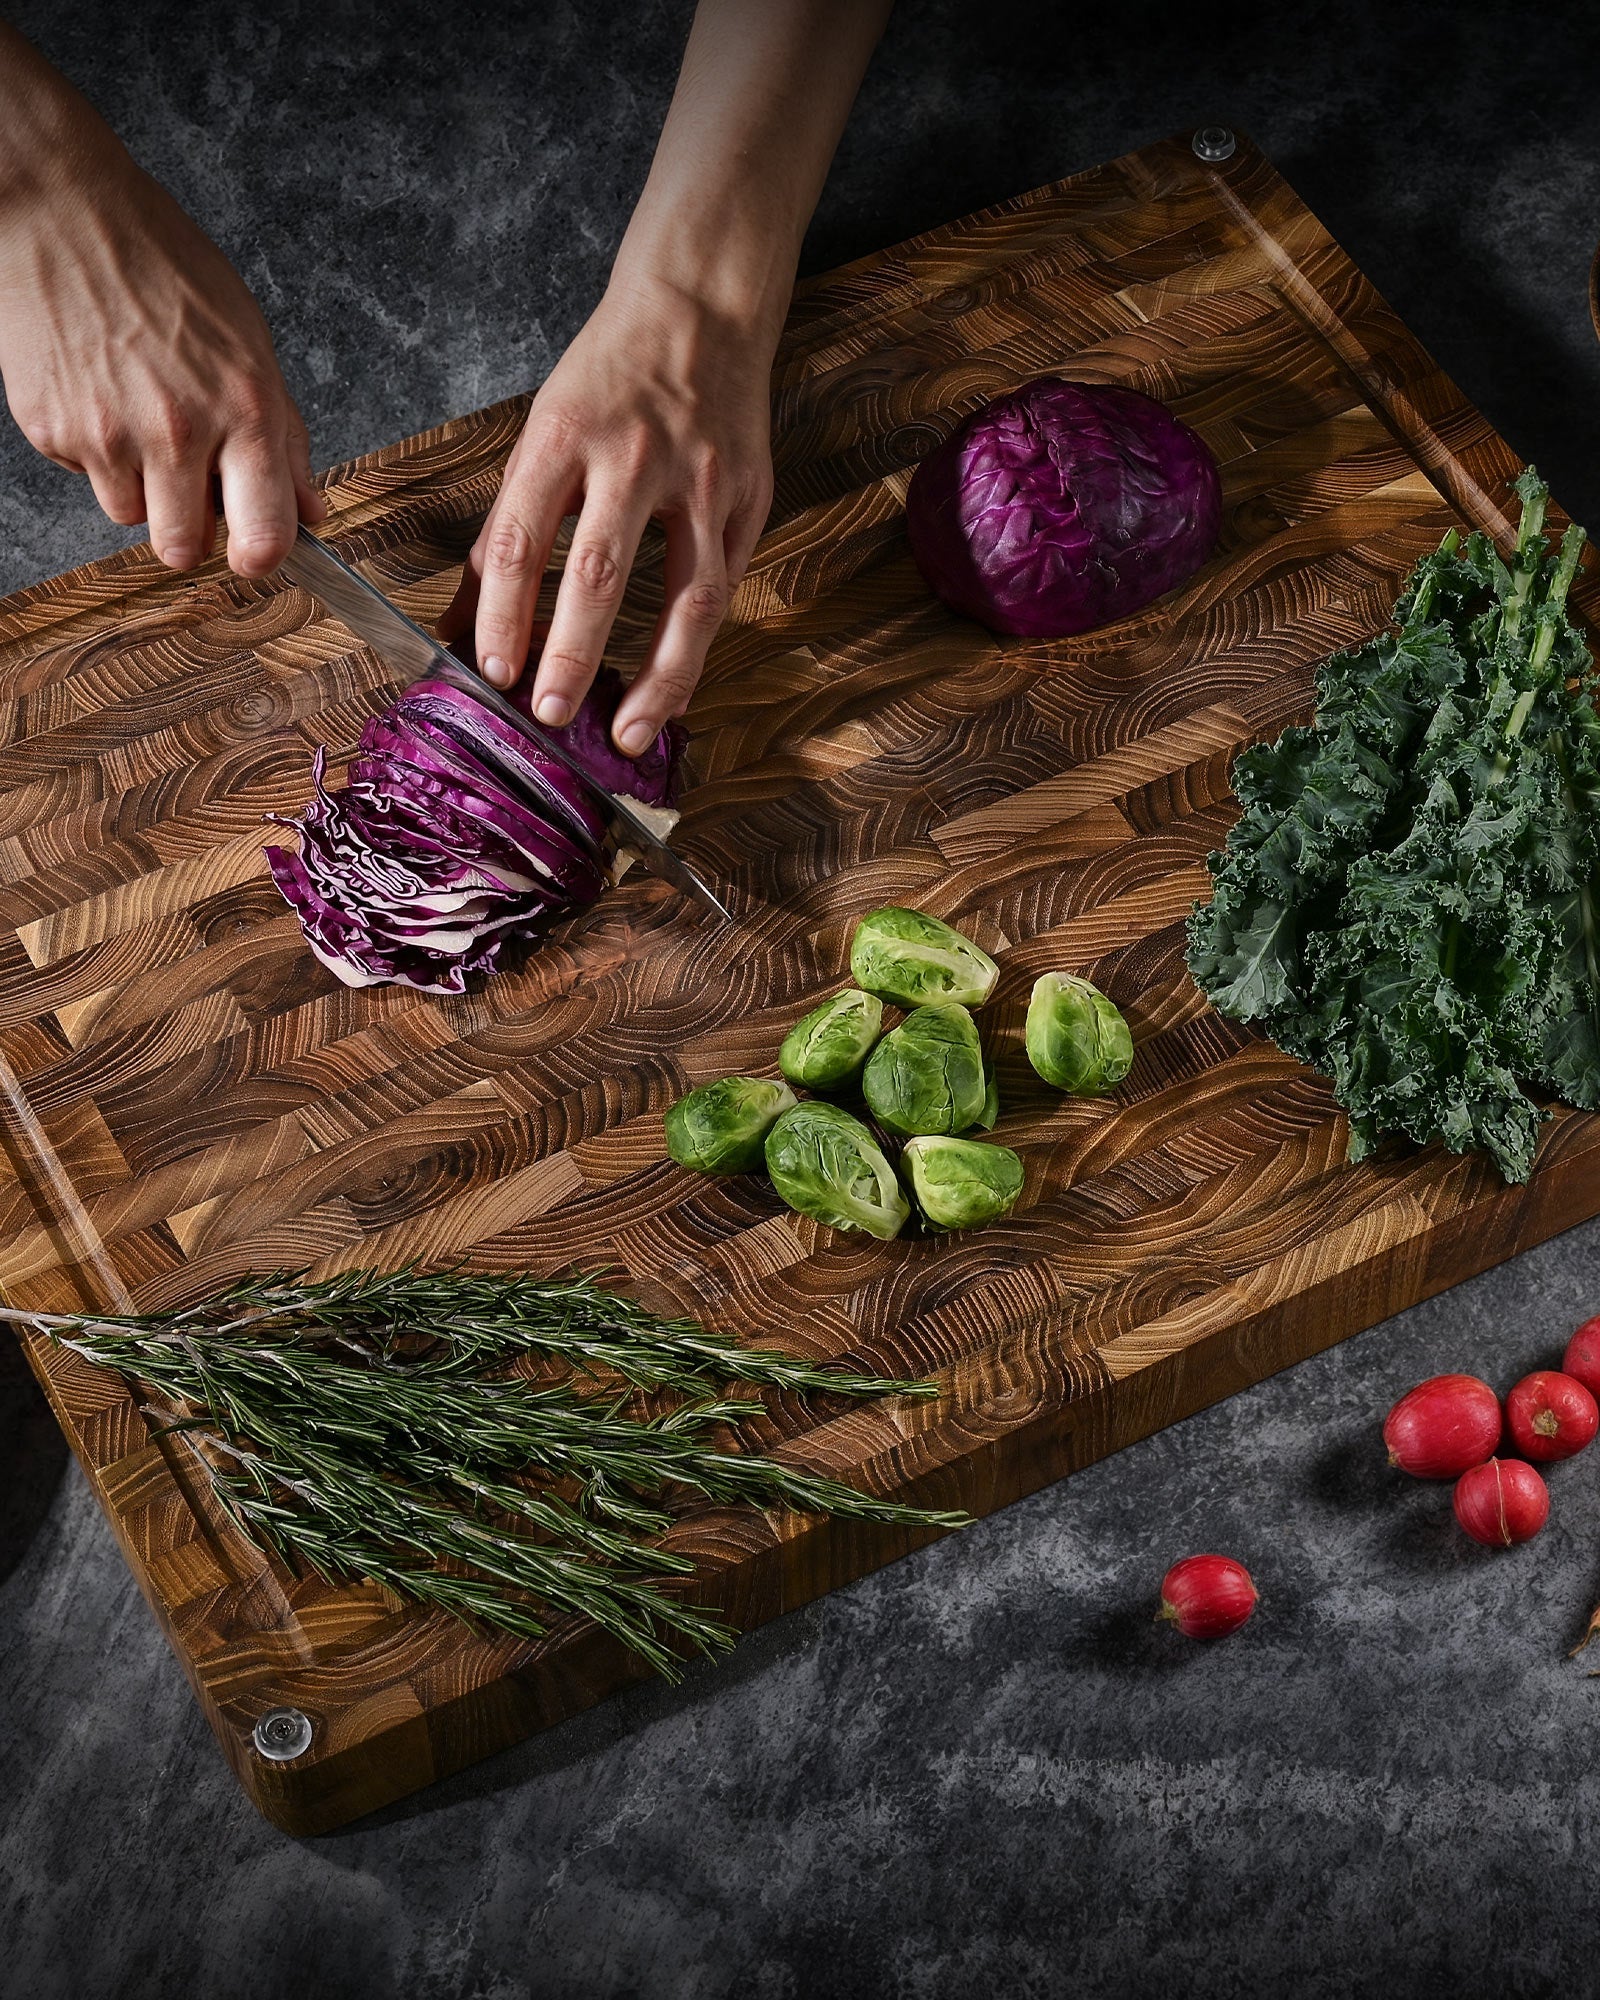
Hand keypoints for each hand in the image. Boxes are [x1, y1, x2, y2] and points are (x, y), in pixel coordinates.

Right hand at [0, 90, 321, 575]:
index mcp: (244, 410)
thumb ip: (285, 438)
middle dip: (188, 529)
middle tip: (188, 483)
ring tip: (139, 414)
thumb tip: (311, 513)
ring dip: (140, 485)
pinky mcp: (53, 430)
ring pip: (130, 516)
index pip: (263, 537)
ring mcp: (109, 434)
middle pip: (182, 549)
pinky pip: (85, 477)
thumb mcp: (250, 343)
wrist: (64, 215)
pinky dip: (94, 450)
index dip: (259, 557)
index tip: (253, 553)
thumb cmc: (165, 270)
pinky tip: (100, 393)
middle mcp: (178, 430)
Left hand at [440, 274, 773, 755]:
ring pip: (688, 598)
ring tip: (628, 733)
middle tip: (549, 714)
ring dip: (658, 678)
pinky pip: (725, 588)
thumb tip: (466, 617)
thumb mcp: (543, 430)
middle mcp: (634, 457)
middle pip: (600, 574)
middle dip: (572, 655)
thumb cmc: (611, 375)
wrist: (703, 309)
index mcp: (564, 435)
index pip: (522, 540)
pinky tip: (675, 689)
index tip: (492, 671)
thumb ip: (508, 527)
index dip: (504, 614)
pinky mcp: (750, 499)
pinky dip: (698, 649)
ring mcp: (702, 481)